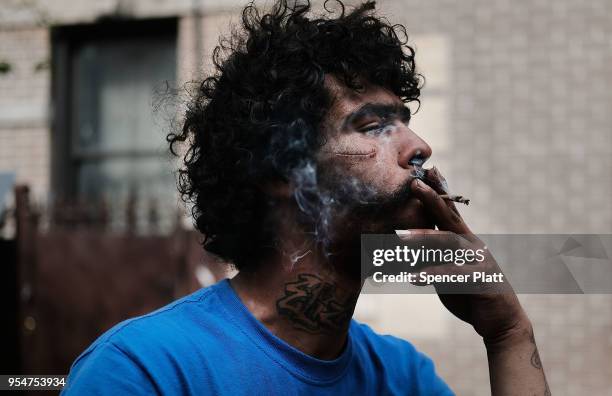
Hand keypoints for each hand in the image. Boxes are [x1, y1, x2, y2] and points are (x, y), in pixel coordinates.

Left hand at [403, 169, 531, 346]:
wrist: (499, 321)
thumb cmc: (469, 292)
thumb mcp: (446, 271)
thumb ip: (430, 256)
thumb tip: (404, 245)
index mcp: (465, 240)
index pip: (451, 211)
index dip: (440, 190)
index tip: (428, 170)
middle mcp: (473, 245)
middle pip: (450, 218)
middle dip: (432, 200)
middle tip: (414, 185)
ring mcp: (479, 261)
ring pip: (449, 243)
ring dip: (423, 238)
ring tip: (399, 237)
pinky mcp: (481, 280)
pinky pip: (453, 274)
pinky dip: (432, 275)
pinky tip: (413, 277)